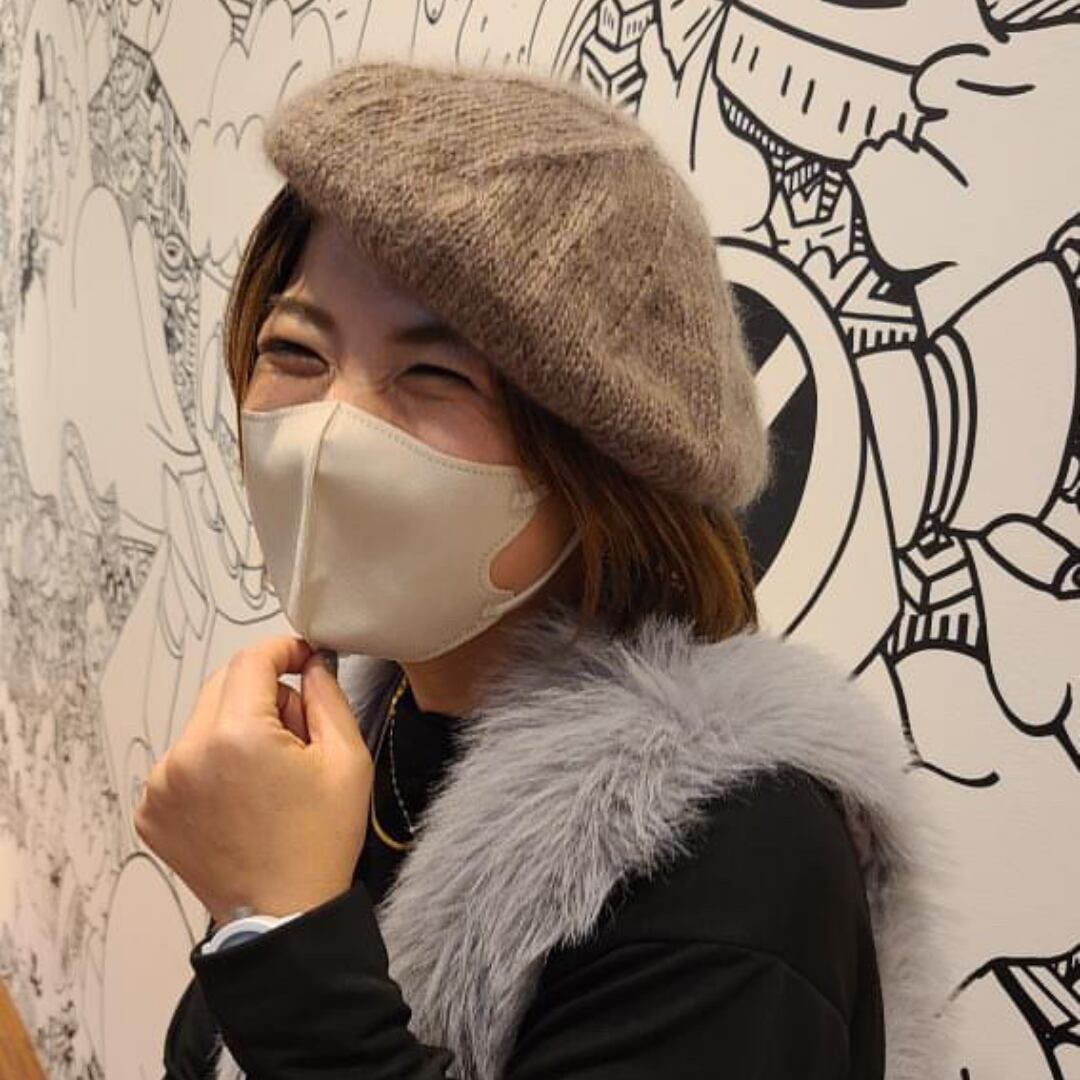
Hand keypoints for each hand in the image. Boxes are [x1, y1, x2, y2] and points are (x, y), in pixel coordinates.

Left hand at [134, 637, 373, 922]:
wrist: (282, 918)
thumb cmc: (319, 843)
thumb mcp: (348, 760)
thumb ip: (327, 696)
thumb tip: (310, 665)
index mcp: (236, 737)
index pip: (252, 660)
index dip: (282, 650)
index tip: (303, 657)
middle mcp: (186, 754)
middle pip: (223, 685)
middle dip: (263, 693)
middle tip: (296, 731)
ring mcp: (160, 785)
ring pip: (203, 722)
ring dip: (236, 729)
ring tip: (269, 775)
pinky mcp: (150, 810)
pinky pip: (183, 760)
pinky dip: (211, 763)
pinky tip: (241, 797)